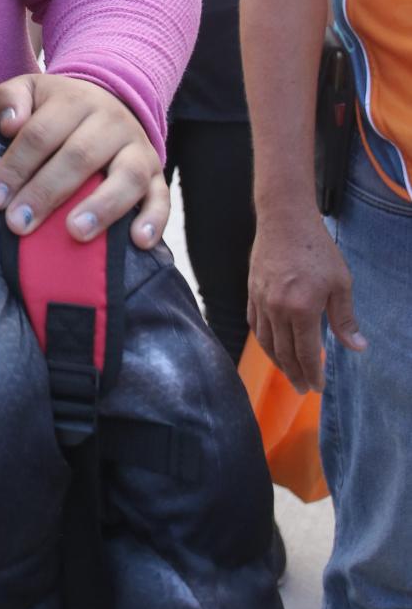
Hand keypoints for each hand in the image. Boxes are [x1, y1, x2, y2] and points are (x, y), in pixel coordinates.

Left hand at [0, 73, 168, 245]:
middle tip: (19, 223)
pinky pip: (162, 197)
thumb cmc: (58, 107)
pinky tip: (138, 241)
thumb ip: (9, 100)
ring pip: (126, 176)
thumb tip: (9, 125)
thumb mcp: (29, 91)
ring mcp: (138, 149)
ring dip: (101, 207)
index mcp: (74, 101)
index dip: (16, 167)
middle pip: (79, 156)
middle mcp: (111, 122)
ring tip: (75, 233)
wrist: (109, 99)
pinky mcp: (157, 175)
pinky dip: (153, 219)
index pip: (40, 134)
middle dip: (46, 192)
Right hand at [248, 206, 366, 391]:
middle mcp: (277, 309)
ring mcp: (261, 300)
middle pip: (284, 352)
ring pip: (266, 342)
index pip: (305, 353)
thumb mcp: (340, 283)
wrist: (284, 219)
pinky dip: (263, 341)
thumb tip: (357, 348)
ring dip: (278, 362)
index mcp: (302, 309)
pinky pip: (255, 324)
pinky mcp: (251, 291)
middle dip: (295, 374)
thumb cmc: (316, 249)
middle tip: (303, 389)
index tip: (318, 388)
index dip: (312, 374)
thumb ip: (345, 318)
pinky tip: (271, 347)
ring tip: (288, 373)